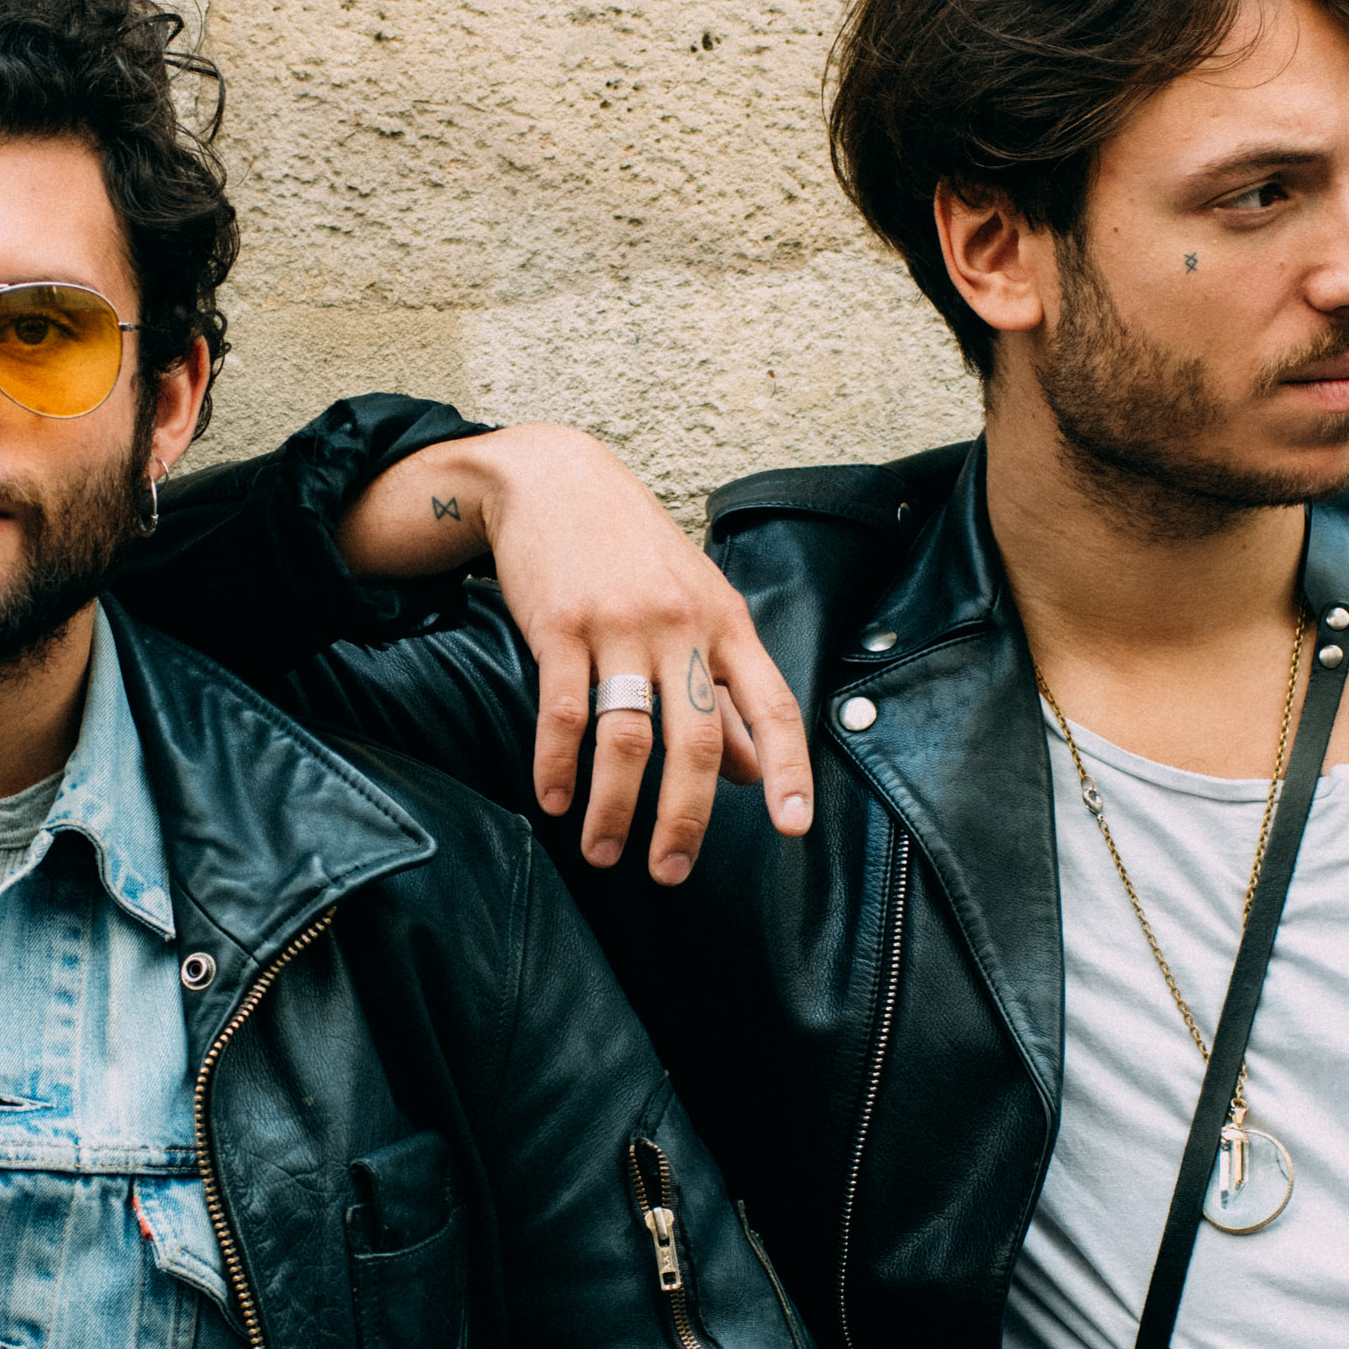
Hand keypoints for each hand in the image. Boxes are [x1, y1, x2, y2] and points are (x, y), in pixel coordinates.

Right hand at [337, 424, 814, 881]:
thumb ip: (722, 691)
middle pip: (695, 738)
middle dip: (683, 817)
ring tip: (603, 852)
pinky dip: (558, 765)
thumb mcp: (694, 606)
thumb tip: (750, 772)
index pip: (772, 704)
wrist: (554, 477)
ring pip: (626, 736)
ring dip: (614, 807)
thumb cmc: (631, 550)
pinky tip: (555, 799)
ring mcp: (619, 624)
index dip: (788, 768)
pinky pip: (562, 712)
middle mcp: (681, 623)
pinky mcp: (559, 624)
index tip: (793, 827)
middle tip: (669, 870)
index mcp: (726, 622)